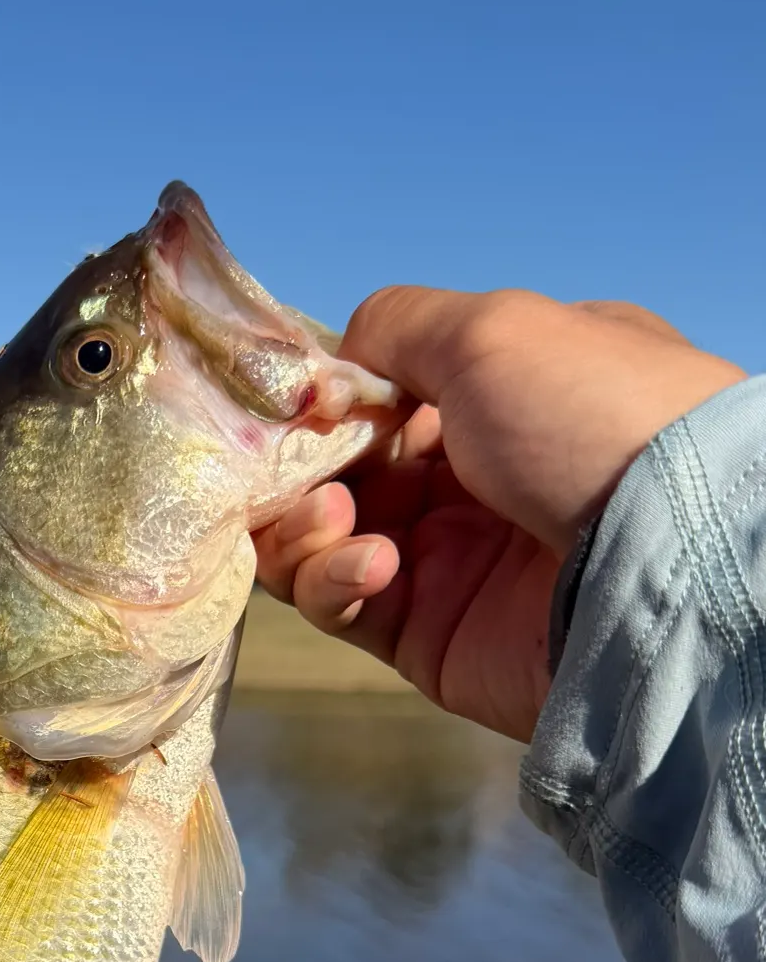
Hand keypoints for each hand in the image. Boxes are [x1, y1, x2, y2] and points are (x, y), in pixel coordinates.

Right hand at [254, 288, 745, 741]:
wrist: (668, 560)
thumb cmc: (587, 418)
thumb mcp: (491, 330)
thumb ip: (394, 328)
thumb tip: (331, 369)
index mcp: (498, 399)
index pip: (378, 397)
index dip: (323, 400)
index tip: (291, 403)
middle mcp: (469, 476)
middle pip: (336, 469)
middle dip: (298, 464)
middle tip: (294, 468)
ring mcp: (446, 558)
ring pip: (320, 538)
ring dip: (303, 522)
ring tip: (332, 515)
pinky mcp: (425, 634)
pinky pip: (340, 603)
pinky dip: (330, 578)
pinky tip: (372, 563)